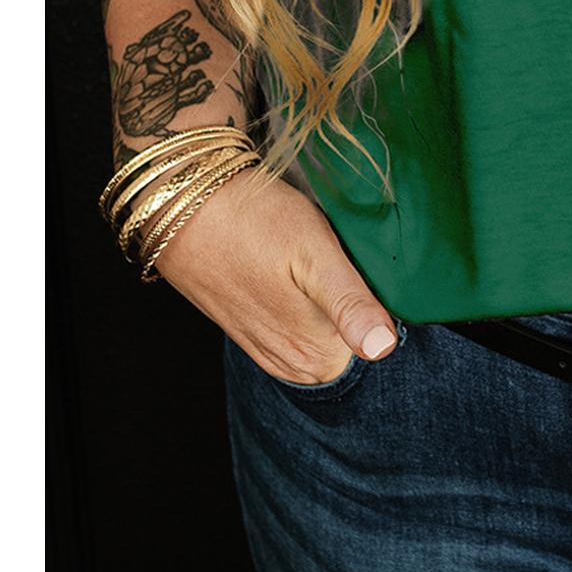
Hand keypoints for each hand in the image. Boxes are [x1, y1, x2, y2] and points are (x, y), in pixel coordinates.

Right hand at [148, 163, 399, 385]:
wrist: (186, 205)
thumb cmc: (256, 221)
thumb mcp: (315, 254)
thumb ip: (349, 304)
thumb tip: (383, 350)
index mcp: (317, 357)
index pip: (380, 346)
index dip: (385, 307)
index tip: (375, 273)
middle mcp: (294, 366)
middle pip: (354, 343)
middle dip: (362, 307)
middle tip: (352, 258)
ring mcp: (270, 351)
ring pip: (328, 335)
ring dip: (335, 305)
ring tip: (326, 260)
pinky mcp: (253, 333)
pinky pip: (301, 329)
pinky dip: (310, 306)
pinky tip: (304, 271)